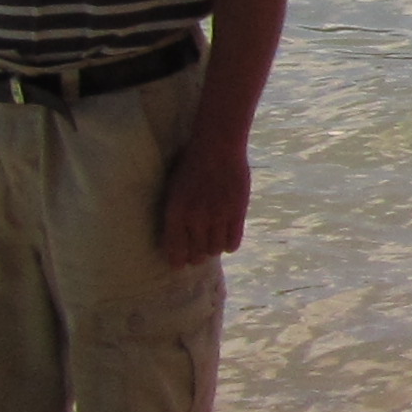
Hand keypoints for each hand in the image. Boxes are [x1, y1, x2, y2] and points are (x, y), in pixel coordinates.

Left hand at [157, 136, 252, 266]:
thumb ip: (177, 213)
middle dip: (196, 257)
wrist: (217, 148)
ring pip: (214, 250)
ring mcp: (217, 217)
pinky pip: (233, 241)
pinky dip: (229, 244)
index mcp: (175, 213)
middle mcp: (195, 219)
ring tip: (212, 244)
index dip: (177, 260)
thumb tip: (179, 235)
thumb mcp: (174, 189)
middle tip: (197, 254)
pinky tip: (227, 238)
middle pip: (196, 254)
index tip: (179, 264)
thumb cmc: (191, 164)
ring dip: (212, 250)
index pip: (174, 249)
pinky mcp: (237, 213)